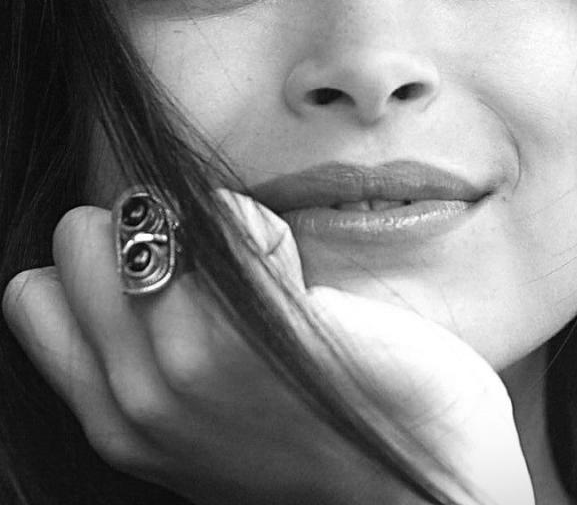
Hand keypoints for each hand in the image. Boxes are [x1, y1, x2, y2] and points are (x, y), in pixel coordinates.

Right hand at [2, 192, 533, 504]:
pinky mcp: (266, 330)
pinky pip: (228, 216)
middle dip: (141, 228)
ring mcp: (197, 362)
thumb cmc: (320, 439)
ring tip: (260, 269)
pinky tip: (295, 271)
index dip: (100, 268)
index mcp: (117, 418)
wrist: (426, 488)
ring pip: (145, 209)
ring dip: (204, 218)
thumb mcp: (202, 424)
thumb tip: (127, 268)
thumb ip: (149, 362)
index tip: (162, 282)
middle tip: (207, 267)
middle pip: (77, 234)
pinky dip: (258, 221)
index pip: (35, 292)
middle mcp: (140, 395)